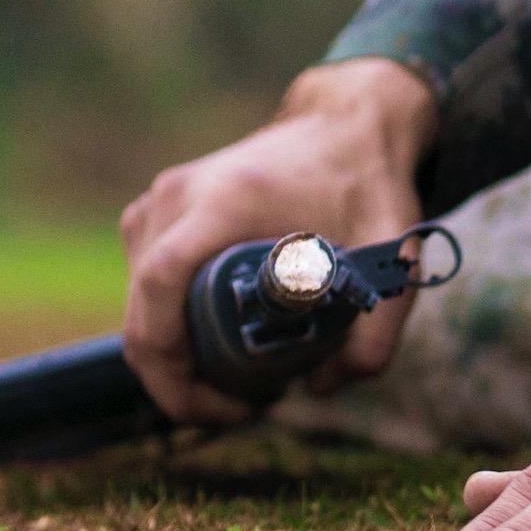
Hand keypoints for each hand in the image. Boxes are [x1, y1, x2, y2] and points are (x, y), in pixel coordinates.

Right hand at [115, 57, 436, 425]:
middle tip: (241, 408)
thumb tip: (321, 389)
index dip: (172, 364)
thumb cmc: (368, 183)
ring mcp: (159, 199)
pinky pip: (144, 282)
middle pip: (141, 310)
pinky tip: (213, 345)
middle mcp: (176, 196)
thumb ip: (378, 333)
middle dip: (177, 380)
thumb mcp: (392, 256)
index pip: (160, 285)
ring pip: (138, 302)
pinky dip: (166, 323)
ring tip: (236, 380)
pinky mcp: (158, 208)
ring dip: (171, 354)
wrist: (346, 121)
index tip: (222, 405)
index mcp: (223, 201)